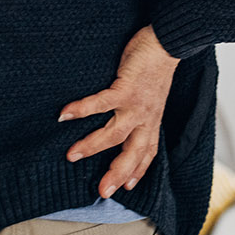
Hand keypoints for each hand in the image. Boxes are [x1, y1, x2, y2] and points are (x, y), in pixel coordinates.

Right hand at [59, 24, 179, 197]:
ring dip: (92, 146)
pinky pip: (101, 103)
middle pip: (132, 153)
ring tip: (72, 155)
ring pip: (114, 134)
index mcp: (152, 120)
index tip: (127, 186)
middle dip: (117, 174)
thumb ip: (141, 109)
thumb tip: (125, 116)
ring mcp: (136, 105)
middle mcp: (146, 117)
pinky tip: (65, 114)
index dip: (138, 170)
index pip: (147, 152)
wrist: (169, 42)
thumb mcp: (154, 95)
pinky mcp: (126, 88)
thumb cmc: (156, 66)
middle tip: (102, 191)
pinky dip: (82, 109)